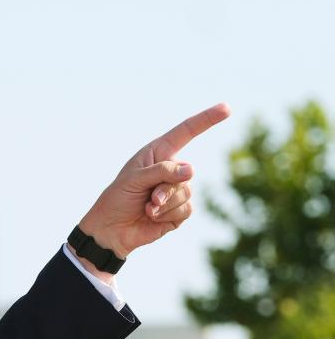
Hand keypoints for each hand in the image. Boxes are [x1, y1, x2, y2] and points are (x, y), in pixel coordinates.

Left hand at [77, 104, 230, 270]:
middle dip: (165, 188)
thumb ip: (162, 172)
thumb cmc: (118, 199)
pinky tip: (153, 216)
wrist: (112, 229)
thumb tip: (191, 170)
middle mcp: (171, 168)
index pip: (186, 132)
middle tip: (148, 198)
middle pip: (186, 173)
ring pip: (186, 192)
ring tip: (148, 207)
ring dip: (164, 203)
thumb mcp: (134, 179)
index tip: (226, 108)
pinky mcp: (180, 210)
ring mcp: (177, 189)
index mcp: (158, 152)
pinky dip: (167, 215)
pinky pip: (186, 209)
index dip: (206, 120)